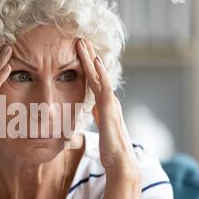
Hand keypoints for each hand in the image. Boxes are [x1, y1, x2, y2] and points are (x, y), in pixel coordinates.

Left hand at [76, 39, 139, 180]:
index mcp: (104, 104)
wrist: (119, 160)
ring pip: (99, 75)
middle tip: (80, 39)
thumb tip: (93, 107)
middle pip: (97, 73)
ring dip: (91, 57)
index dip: (87, 66)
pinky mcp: (109, 107)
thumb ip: (98, 114)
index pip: (94, 80)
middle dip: (88, 55)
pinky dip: (101, 72)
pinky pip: (104, 85)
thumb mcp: (101, 126)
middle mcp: (108, 99)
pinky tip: (96, 59)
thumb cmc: (110, 147)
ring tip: (83, 42)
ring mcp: (110, 102)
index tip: (79, 52)